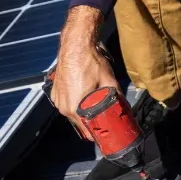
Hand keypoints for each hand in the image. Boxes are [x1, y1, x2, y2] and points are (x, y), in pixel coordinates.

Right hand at [51, 7, 120, 141]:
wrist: (75, 45)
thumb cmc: (89, 61)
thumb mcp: (109, 80)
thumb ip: (117, 96)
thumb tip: (125, 106)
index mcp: (75, 107)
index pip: (87, 131)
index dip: (97, 134)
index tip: (105, 135)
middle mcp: (63, 106)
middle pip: (79, 123)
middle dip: (91, 124)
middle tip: (103, 120)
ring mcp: (57, 99)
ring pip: (72, 114)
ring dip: (82, 113)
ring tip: (93, 108)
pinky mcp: (55, 91)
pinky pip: (66, 104)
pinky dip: (74, 103)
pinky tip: (83, 97)